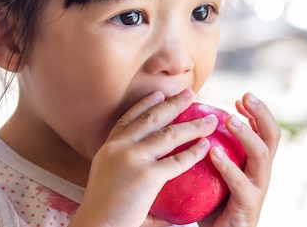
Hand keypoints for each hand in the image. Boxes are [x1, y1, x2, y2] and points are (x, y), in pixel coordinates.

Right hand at [69, 89, 218, 226]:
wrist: (97, 226)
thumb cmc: (104, 212)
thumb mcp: (109, 178)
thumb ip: (129, 168)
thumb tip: (153, 169)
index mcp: (109, 147)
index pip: (129, 118)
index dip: (145, 104)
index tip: (160, 94)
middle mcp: (120, 146)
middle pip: (152, 118)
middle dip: (173, 104)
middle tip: (189, 93)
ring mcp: (133, 158)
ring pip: (169, 135)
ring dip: (193, 125)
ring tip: (209, 119)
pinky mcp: (147, 175)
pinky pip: (177, 161)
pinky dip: (194, 152)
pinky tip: (206, 146)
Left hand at [200, 93, 280, 226]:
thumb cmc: (210, 203)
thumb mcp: (211, 172)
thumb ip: (206, 150)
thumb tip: (187, 120)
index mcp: (254, 162)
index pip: (264, 131)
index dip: (257, 112)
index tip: (241, 98)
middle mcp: (261, 173)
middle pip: (272, 137)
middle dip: (262, 114)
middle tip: (245, 97)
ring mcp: (257, 189)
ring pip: (261, 156)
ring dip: (246, 135)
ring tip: (230, 119)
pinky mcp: (248, 207)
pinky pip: (241, 184)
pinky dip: (228, 166)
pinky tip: (213, 153)